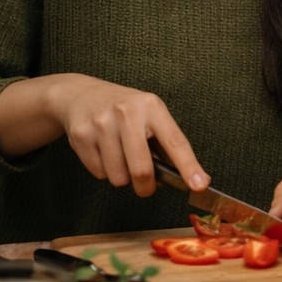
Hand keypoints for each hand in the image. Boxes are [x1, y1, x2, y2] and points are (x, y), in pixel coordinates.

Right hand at [49, 75, 208, 196]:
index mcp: (152, 107)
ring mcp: (102, 124)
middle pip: (141, 169)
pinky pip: (99, 173)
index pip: (175, 142)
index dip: (189, 166)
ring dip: (122, 176)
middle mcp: (127, 113)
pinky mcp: (81, 136)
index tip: (200, 184)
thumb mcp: (149, 115)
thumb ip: (165, 144)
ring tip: (119, 156)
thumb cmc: (124, 109)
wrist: (81, 95)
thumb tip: (188, 177)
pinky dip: (103, 171)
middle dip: (145, 186)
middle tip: (145, 186)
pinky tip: (103, 152)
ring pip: (118, 177)